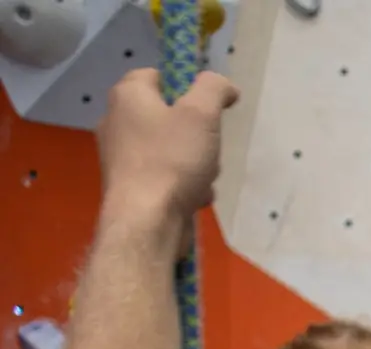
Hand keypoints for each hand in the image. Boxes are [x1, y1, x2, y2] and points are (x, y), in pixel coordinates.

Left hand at [96, 69, 238, 228]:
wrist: (147, 220)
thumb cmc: (172, 160)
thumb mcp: (201, 114)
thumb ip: (213, 89)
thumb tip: (223, 85)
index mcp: (127, 96)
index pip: (156, 75)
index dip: (186, 86)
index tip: (209, 106)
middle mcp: (115, 120)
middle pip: (166, 114)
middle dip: (195, 131)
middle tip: (209, 145)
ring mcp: (119, 155)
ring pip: (168, 147)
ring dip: (194, 161)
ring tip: (204, 177)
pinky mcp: (127, 184)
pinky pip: (163, 174)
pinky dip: (182, 183)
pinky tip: (193, 196)